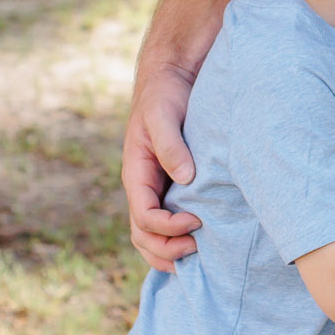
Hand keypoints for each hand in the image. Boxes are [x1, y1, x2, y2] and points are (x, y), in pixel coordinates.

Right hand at [124, 65, 202, 270]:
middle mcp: (142, 186)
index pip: (144, 216)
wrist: (170, 78)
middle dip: (166, 249)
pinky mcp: (169, 185)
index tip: (196, 221)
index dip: (167, 227)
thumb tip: (185, 179)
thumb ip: (171, 146)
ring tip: (197, 256)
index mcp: (136, 173)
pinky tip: (198, 244)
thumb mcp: (165, 115)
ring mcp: (154, 188)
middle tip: (198, 249)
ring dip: (169, 252)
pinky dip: (176, 239)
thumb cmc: (165, 95)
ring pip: (151, 235)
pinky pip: (166, 221)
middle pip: (143, 235)